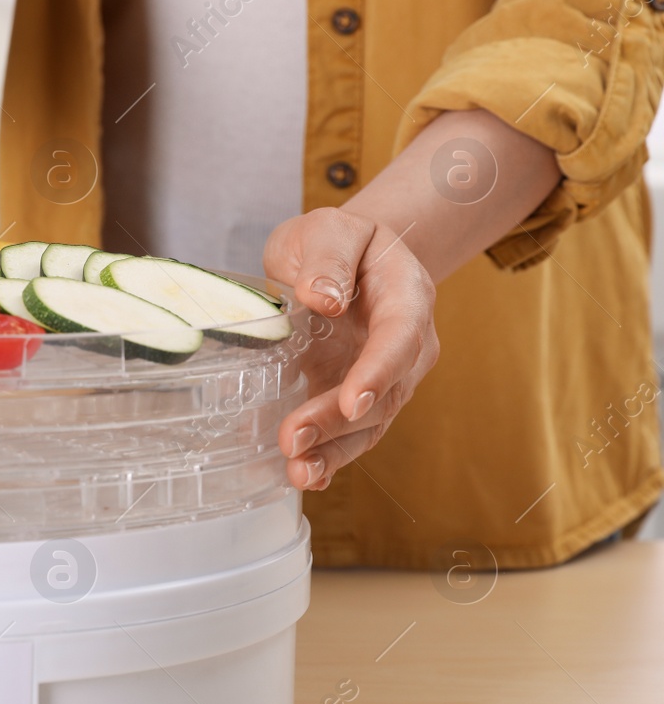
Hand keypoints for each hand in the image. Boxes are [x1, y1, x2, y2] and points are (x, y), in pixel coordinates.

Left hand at [265, 207, 439, 490]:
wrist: (339, 257)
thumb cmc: (335, 242)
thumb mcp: (329, 229)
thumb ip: (328, 258)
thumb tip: (324, 298)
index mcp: (407, 296)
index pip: (400, 337)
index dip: (378, 372)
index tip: (351, 401)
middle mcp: (407, 344)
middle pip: (385, 391)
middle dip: (339, 422)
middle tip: (295, 438)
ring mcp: (384, 375)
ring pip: (370, 423)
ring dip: (334, 451)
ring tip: (299, 471)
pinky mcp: (355, 396)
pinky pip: (350, 433)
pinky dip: (328, 456)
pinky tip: (304, 475)